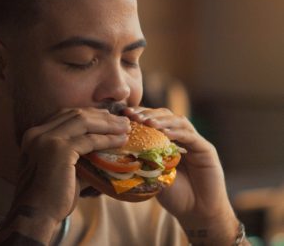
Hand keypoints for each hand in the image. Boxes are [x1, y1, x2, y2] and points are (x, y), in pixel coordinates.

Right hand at [5, 108, 129, 243]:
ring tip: (125, 127)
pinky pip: (89, 140)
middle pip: (75, 114)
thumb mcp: (59, 168)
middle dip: (101, 116)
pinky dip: (107, 139)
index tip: (107, 117)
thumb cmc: (48, 198)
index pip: (65, 115)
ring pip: (84, 122)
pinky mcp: (59, 150)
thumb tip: (101, 152)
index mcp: (34, 135)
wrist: (34, 217)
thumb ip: (76, 156)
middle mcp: (38, 133)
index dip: (88, 114)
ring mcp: (47, 140)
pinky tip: (121, 140)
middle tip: (121, 121)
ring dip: (108, 124)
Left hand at [123, 107, 238, 243]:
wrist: (197, 212)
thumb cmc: (174, 195)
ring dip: (162, 120)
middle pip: (165, 115)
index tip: (124, 115)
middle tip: (134, 116)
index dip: (139, 115)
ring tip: (148, 122)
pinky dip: (177, 133)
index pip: (153, 120)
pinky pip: (190, 136)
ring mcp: (195, 141)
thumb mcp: (153, 175)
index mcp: (168, 140)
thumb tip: (119, 148)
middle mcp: (182, 137)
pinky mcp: (206, 149)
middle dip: (149, 113)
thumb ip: (143, 160)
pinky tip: (165, 133)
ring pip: (178, 121)